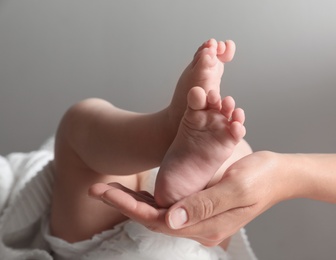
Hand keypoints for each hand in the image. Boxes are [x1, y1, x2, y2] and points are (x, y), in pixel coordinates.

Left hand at [89, 151, 289, 245]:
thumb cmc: (261, 178)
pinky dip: (149, 198)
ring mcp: (199, 218)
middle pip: (152, 217)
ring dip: (132, 201)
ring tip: (108, 188)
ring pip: (157, 212)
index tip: (105, 192)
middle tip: (96, 188)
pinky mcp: (200, 207)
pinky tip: (136, 191)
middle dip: (123, 203)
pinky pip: (168, 206)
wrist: (279, 175)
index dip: (129, 206)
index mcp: (206, 224)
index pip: (158, 218)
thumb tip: (170, 220)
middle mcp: (199, 226)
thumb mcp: (235, 188)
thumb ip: (204, 205)